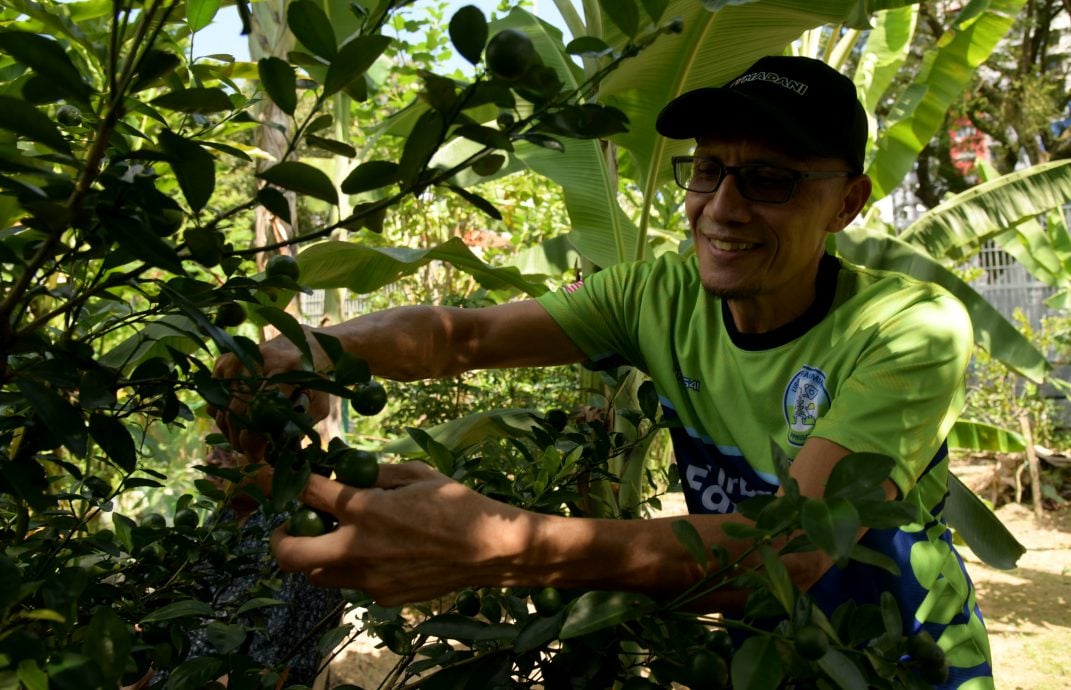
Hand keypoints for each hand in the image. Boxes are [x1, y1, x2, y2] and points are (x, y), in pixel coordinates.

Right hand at [210, 332, 331, 459]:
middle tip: (245, 453)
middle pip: (237, 410)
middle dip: (238, 439)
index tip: (255, 458)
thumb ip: (303, 423)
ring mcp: (238, 358)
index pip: (261, 410)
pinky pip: (214, 396)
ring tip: (241, 441)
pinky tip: (236, 421)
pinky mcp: (225, 361)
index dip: (254, 440)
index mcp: (287, 368)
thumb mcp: (318, 401)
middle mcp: (259, 359)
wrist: (298, 345)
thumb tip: (278, 448)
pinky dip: (220, 413)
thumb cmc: (311, 379)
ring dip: (227, 430)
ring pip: (221, 405)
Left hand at [270, 462, 538, 605]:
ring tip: (336, 539)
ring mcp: (370, 579)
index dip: (283, 481)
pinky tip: (380, 554)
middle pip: (290, 553)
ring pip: (317, 576)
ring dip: (317, 555)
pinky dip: (355, 568)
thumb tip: (347, 470)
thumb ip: (376, 474)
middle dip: (279, 538)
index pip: (308, 493)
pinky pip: (353, 584)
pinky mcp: (383, 597)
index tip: (271, 475)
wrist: (491, 550)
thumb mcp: (417, 474)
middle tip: (290, 526)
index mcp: (368, 509)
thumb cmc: (458, 504)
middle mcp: (360, 548)